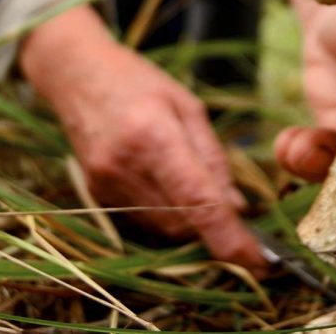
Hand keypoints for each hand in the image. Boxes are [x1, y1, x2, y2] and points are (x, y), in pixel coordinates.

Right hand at [18, 6, 266, 272]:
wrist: (76, 74)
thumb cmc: (138, 81)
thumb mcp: (187, 106)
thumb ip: (212, 158)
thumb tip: (237, 207)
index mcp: (154, 136)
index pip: (197, 202)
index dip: (230, 238)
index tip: (259, 261)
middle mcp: (126, 167)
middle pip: (183, 222)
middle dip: (213, 224)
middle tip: (231, 204)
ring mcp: (106, 184)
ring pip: (164, 228)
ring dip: (189, 220)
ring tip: (189, 179)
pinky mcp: (96, 195)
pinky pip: (142, 221)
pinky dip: (164, 212)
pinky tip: (162, 180)